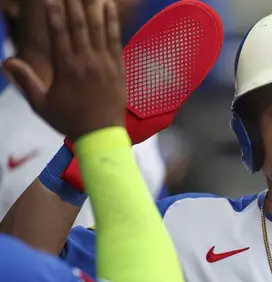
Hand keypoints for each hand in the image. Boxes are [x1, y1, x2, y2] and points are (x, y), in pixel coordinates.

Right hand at [2, 0, 125, 141]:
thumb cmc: (69, 121)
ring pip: (98, 28)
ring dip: (92, 5)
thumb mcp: (41, 104)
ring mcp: (104, 63)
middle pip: (78, 24)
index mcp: (65, 68)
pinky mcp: (118, 67)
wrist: (101, 135)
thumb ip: (25, 80)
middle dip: (73, 2)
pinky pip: (115, 39)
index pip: (58, 33)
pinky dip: (111, 21)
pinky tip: (109, 5)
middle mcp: (85, 61)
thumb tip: (6, 61)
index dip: (53, 11)